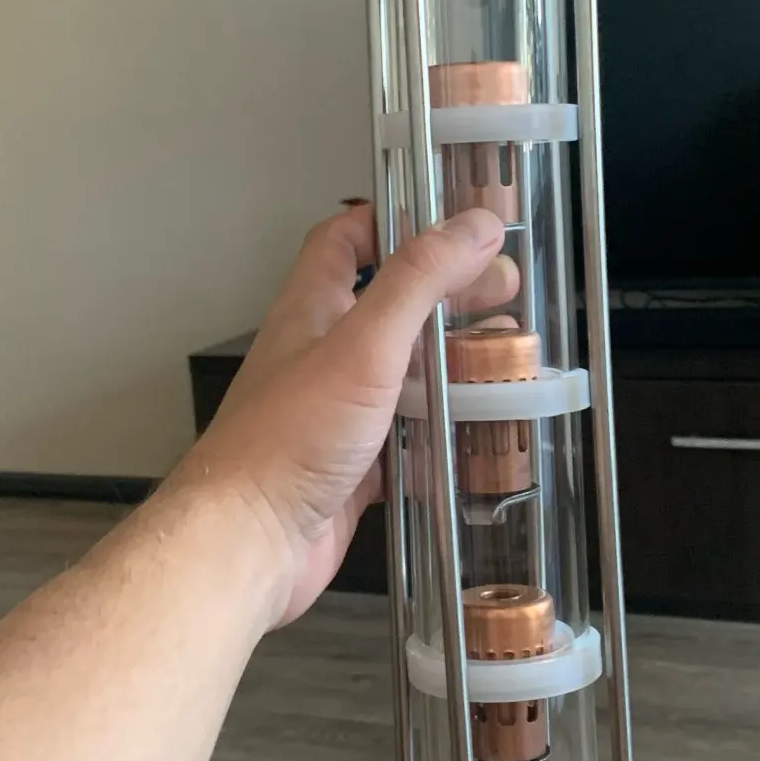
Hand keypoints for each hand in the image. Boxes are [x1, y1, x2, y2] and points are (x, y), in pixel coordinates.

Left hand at [174, 202, 508, 627]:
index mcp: (312, 309)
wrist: (251, 540)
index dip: (392, 220)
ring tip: (508, 356)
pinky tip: (480, 429)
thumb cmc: (287, 440)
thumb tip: (473, 225)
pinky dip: (441, 431)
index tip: (450, 220)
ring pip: (401, 373)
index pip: (344, 239)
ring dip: (450, 363)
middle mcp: (321, 354)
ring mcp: (336, 411)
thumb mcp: (364, 343)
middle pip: (387, 305)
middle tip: (502, 289)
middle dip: (445, 293)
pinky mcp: (353, 466)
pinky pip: (405, 438)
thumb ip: (418, 280)